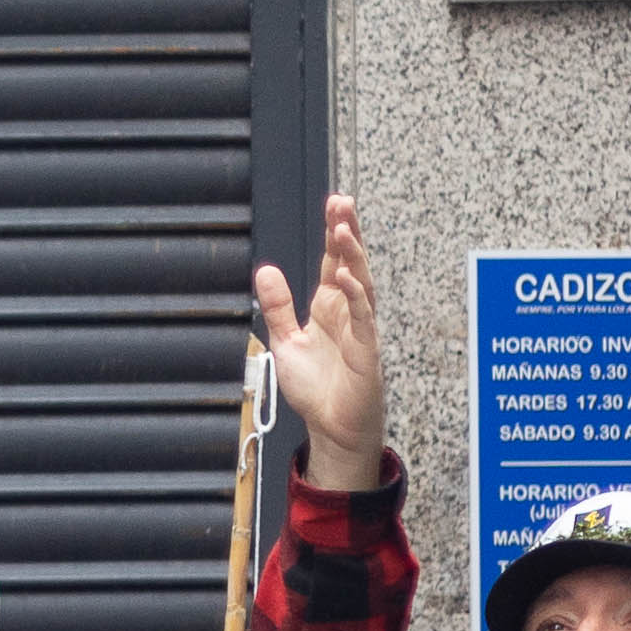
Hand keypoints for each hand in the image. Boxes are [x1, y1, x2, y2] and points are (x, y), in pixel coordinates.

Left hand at [259, 193, 383, 494]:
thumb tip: (265, 270)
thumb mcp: (286, 342)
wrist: (332, 428)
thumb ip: (278, 307)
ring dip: (354, 257)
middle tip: (342, 202)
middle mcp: (348, 313)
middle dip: (348, 233)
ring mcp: (360, 330)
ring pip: (361, 285)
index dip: (335, 232)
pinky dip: (356, 297)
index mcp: (330, 306)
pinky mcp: (366, 352)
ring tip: (344, 230)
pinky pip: (364, 319)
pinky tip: (348, 277)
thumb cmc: (317, 388)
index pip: (334, 261)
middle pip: (352, 263)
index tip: (334, 204)